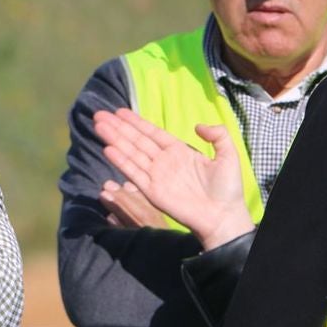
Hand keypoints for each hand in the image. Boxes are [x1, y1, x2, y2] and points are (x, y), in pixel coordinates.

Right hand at [94, 108, 254, 249]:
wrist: (224, 216)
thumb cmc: (227, 188)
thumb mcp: (228, 155)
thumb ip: (218, 135)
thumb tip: (197, 126)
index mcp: (178, 151)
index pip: (152, 133)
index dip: (136, 122)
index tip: (119, 111)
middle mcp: (164, 161)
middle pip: (136, 140)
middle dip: (118, 127)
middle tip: (99, 114)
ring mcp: (157, 176)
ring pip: (131, 153)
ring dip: (114, 139)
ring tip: (98, 126)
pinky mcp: (152, 191)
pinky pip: (134, 173)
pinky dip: (121, 161)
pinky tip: (108, 149)